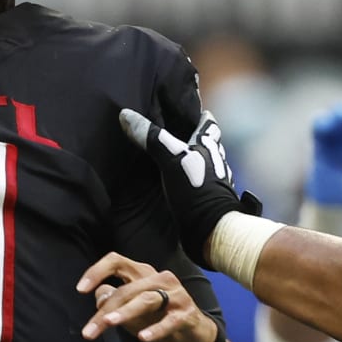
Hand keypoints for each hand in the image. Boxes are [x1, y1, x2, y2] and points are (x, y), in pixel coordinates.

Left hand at [78, 252, 219, 341]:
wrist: (194, 336)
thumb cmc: (158, 319)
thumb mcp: (131, 312)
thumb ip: (114, 303)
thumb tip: (98, 296)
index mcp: (143, 274)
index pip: (116, 261)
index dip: (96, 271)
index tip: (80, 289)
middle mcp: (160, 279)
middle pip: (126, 289)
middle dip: (105, 311)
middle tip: (89, 332)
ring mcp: (176, 295)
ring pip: (146, 300)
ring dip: (125, 313)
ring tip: (109, 324)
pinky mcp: (187, 314)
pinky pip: (170, 321)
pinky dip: (156, 329)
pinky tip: (143, 337)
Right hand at [120, 108, 261, 264]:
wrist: (212, 230)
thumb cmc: (196, 190)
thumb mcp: (170, 159)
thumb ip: (151, 138)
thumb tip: (126, 115)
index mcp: (208, 146)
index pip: (209, 124)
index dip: (201, 116)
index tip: (192, 111)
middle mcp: (215, 161)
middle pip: (209, 144)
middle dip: (197, 138)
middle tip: (181, 134)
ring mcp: (215, 182)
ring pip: (207, 164)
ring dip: (196, 161)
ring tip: (179, 159)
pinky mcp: (209, 201)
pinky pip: (201, 184)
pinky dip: (193, 180)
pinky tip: (182, 185)